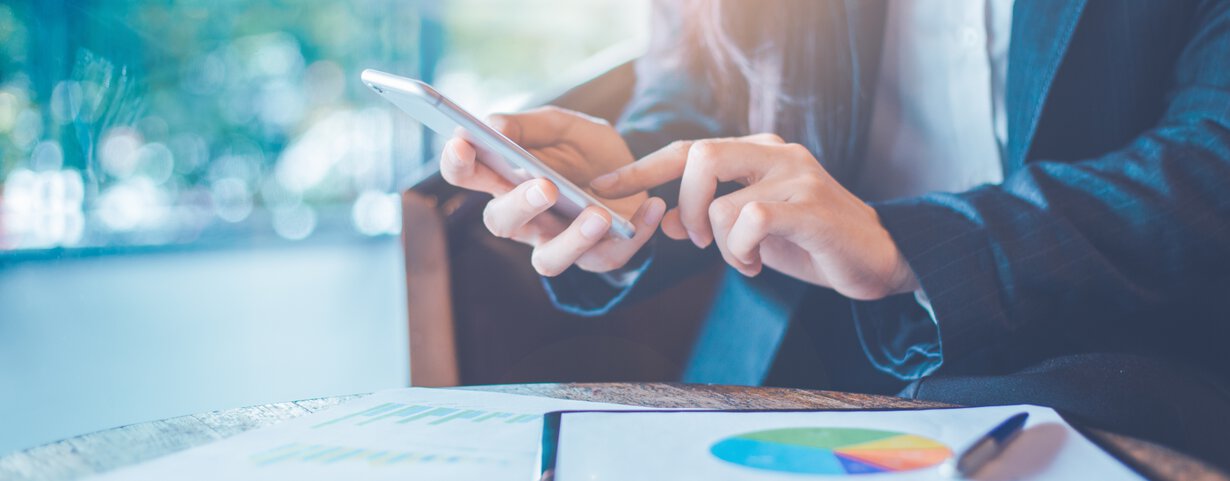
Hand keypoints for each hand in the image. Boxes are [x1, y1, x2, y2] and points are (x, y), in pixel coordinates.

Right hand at [439, 106, 664, 275]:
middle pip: (501, 222)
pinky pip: (610, 257)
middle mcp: (525, 219)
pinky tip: (651, 206)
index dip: (458, 163)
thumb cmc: (588, 152)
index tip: (462, 142)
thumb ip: (530, 125)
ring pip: (548, 259)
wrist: (638, 171)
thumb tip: (494, 125)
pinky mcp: (598, 257)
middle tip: (544, 186)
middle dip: (518, 206)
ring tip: (598, 215)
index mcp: (506, 180)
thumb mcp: (564, 126)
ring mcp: (559, 242)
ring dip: (572, 240)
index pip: (468, 175)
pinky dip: (635, 233)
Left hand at [590, 134, 919, 299]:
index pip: (688, 150)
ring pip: (722, 203)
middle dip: (684, 204)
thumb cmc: (811, 241)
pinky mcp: (810, 206)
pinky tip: (758, 266)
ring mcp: (795, 176)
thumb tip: (667, 220)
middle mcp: (775, 153)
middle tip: (698, 240)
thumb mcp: (753, 230)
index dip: (641, 168)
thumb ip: (712, 219)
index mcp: (757, 152)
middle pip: (699, 154)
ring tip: (745, 260)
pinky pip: (750, 222)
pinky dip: (742, 253)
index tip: (601, 186)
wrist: (877, 259)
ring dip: (722, 246)